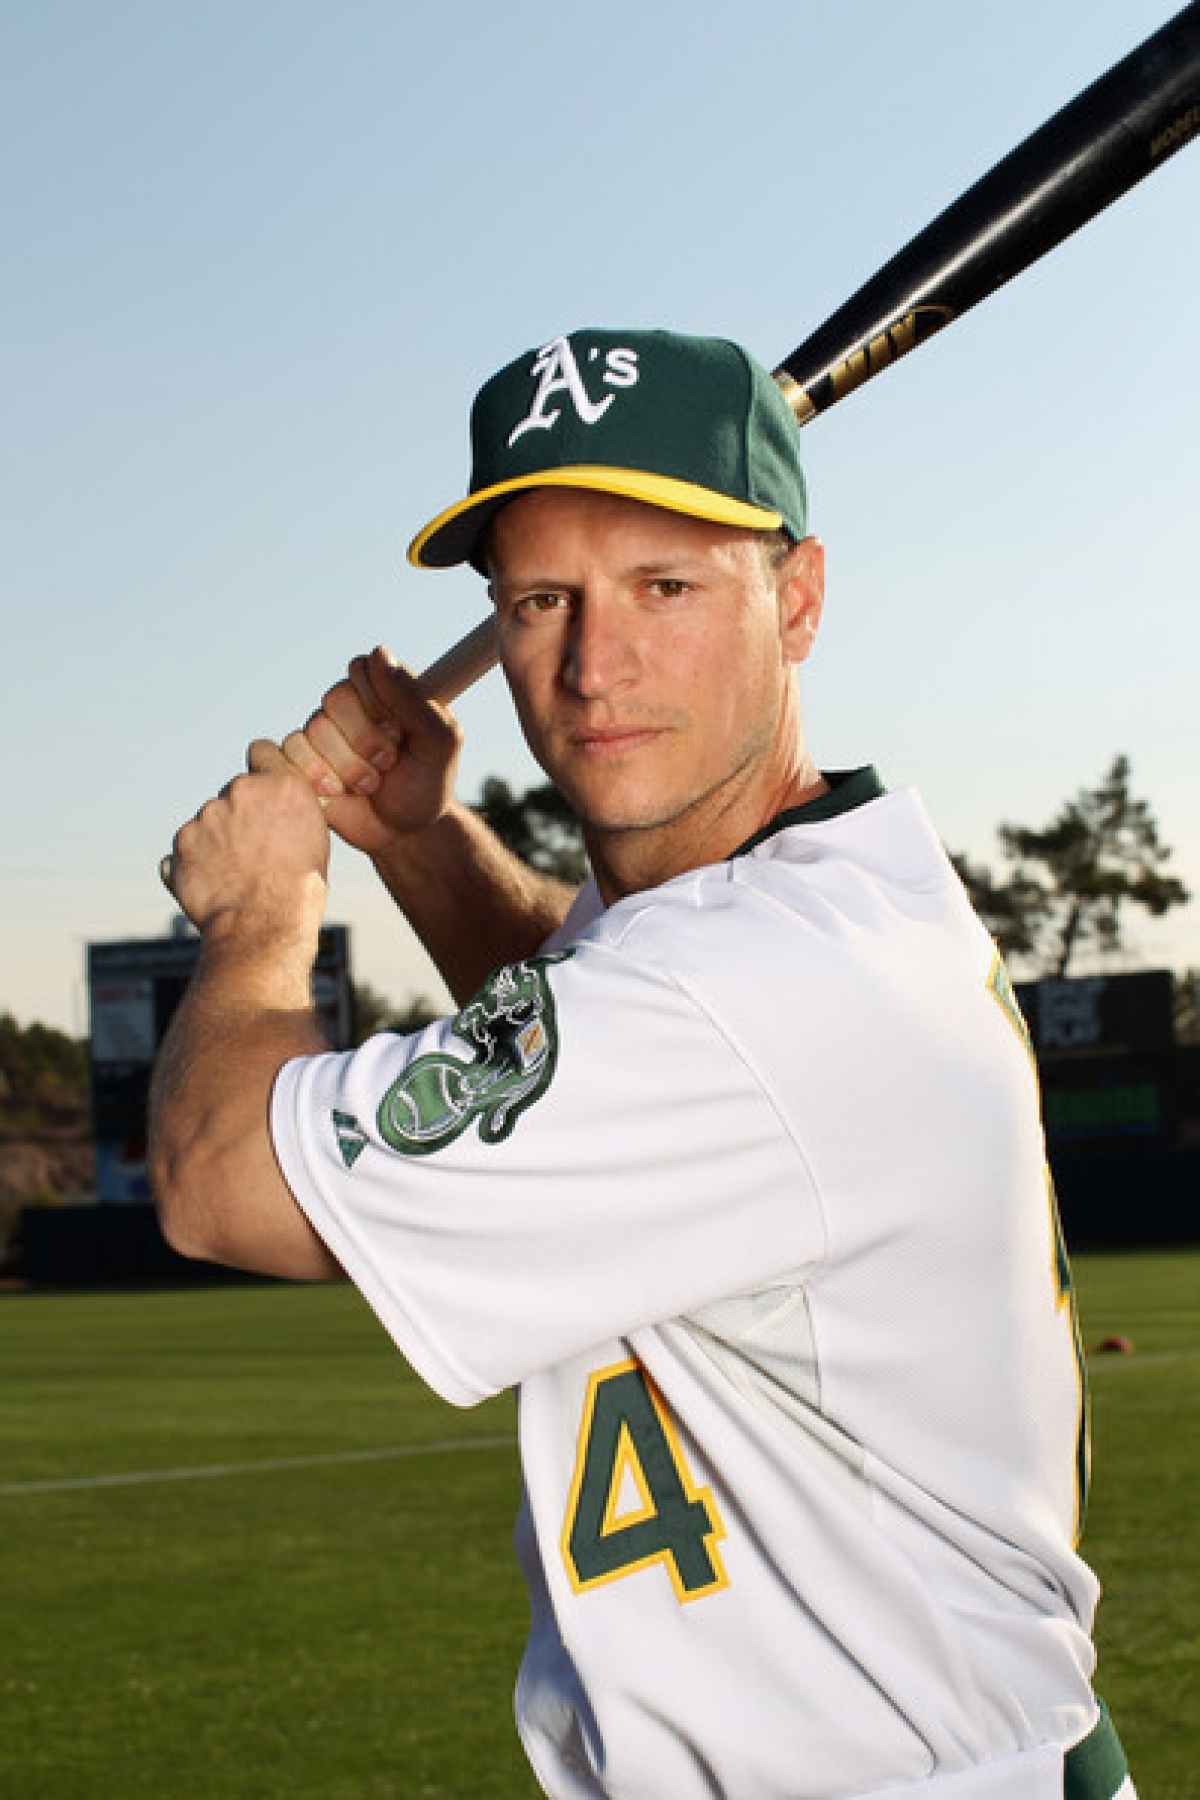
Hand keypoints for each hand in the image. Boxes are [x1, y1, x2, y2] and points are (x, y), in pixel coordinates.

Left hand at [163, 741, 329, 940]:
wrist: (264, 925)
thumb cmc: (299, 889)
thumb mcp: (315, 838)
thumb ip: (291, 810)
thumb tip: (279, 807)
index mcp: (281, 785)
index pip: (262, 750)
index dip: (260, 769)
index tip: (260, 791)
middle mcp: (241, 791)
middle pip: (234, 793)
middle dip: (239, 816)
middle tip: (253, 852)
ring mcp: (207, 815)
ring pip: (209, 821)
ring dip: (217, 841)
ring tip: (236, 876)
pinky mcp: (182, 842)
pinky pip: (187, 848)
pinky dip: (195, 863)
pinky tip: (216, 885)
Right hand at [281, 645, 462, 856]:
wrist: (404, 833)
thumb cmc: (425, 783)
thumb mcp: (439, 742)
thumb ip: (413, 698)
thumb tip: (379, 653)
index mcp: (381, 690)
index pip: (361, 669)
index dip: (377, 702)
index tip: (399, 730)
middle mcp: (348, 708)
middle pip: (335, 698)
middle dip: (365, 739)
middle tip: (387, 763)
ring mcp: (322, 735)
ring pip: (313, 729)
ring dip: (347, 765)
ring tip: (369, 785)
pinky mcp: (301, 762)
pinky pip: (289, 752)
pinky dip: (317, 776)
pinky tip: (338, 792)